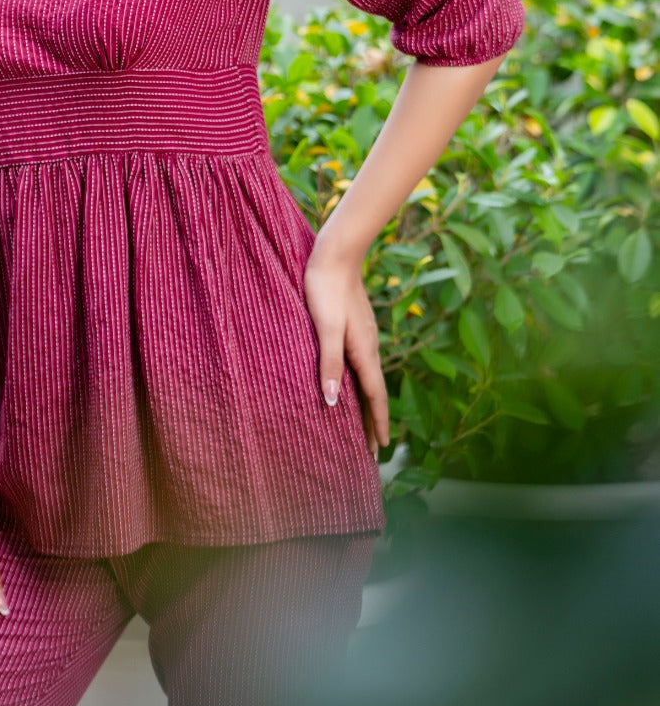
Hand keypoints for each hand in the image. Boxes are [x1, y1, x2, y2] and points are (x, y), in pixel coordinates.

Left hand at [302, 243, 388, 461]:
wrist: (336, 255)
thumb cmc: (326, 290)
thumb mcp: (325, 328)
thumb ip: (329, 363)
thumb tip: (331, 402)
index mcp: (363, 351)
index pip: (374, 397)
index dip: (377, 424)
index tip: (380, 450)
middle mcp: (369, 347)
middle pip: (374, 393)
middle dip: (374, 421)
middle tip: (372, 451)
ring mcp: (364, 337)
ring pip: (369, 379)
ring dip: (368, 404)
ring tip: (364, 424)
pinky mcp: (356, 327)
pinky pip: (363, 365)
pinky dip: (361, 384)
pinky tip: (351, 383)